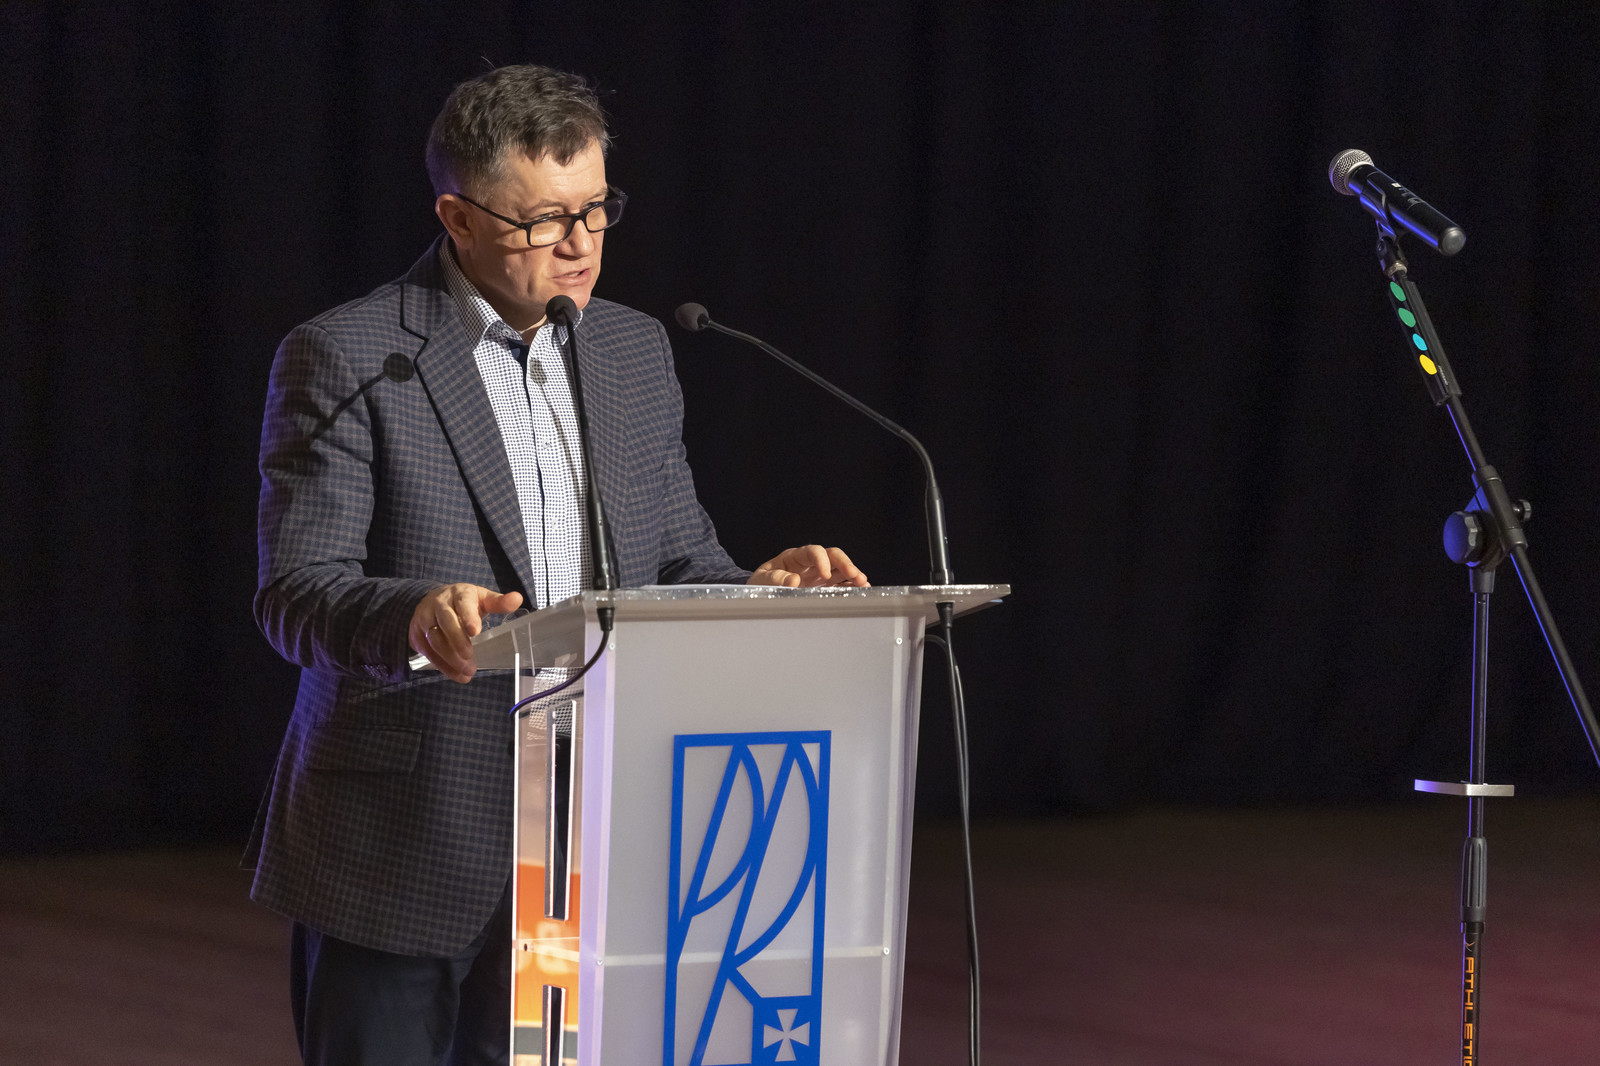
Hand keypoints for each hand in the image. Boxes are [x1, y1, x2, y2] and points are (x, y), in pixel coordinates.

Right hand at [409, 584, 523, 682]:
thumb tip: (518, 599)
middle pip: (446, 622)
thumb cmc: (463, 602)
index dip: (468, 617)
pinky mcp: (416, 633)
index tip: (476, 631)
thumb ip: (499, 602)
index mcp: (459, 594)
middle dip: (458, 642)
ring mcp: (424, 618)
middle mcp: (439, 603)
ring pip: (434, 639)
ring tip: (467, 671)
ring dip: (450, 659)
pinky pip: (427, 652)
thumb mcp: (482, 598)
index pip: (462, 603)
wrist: (433, 599)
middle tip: (470, 660)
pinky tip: (456, 674)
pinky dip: (442, 665)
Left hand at [748, 545, 868, 587]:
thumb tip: (794, 581)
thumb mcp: (762, 580)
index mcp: (794, 557)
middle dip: (845, 563)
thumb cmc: (760, 584)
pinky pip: (839, 583)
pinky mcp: (821, 586)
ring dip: (852, 574)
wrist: (758, 592)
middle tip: (855, 575)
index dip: (821, 560)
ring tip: (863, 584)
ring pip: (839, 568)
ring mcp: (817, 574)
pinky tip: (860, 590)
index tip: (824, 575)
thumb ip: (775, 579)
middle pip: (832, 555)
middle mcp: (809, 563)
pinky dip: (849, 586)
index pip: (812, 551)